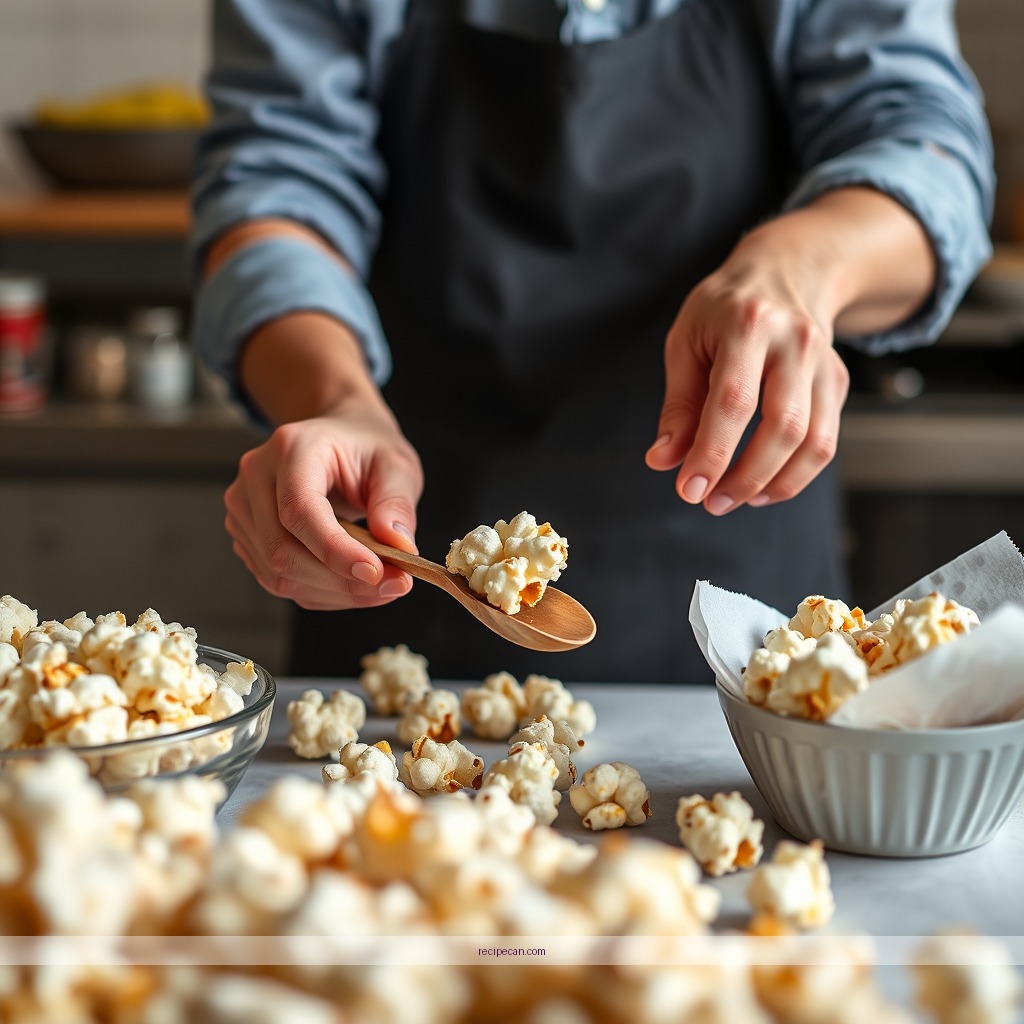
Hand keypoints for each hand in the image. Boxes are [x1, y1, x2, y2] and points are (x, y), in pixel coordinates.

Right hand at [225, 395, 423, 609]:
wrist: (341, 441)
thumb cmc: (367, 450)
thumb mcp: (397, 465)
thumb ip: (397, 504)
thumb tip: (398, 547)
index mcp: (293, 446)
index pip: (299, 510)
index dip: (335, 550)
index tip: (377, 573)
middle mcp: (257, 475)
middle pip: (283, 549)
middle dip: (341, 580)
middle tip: (394, 586)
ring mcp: (244, 506)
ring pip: (278, 574)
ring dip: (334, 592)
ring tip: (379, 584)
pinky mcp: (247, 535)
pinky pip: (278, 580)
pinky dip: (320, 592)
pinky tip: (351, 581)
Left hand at [646, 188, 937, 513]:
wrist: (788, 270)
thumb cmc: (724, 310)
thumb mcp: (687, 341)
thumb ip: (678, 404)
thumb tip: (664, 459)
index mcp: (748, 325)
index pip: (734, 401)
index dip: (712, 452)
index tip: (689, 489)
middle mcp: (796, 343)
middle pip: (784, 427)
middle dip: (746, 477)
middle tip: (711, 502)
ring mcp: (825, 364)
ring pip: (815, 442)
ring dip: (774, 485)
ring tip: (735, 499)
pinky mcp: (839, 383)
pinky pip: (825, 442)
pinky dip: (794, 476)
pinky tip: (762, 486)